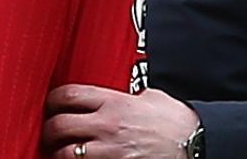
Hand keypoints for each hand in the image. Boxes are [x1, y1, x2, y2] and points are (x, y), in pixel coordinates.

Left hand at [43, 85, 199, 158]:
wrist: (198, 145)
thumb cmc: (179, 123)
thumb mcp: (152, 98)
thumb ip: (131, 94)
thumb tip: (128, 94)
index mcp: (114, 102)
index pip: (69, 95)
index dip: (53, 100)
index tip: (51, 104)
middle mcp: (108, 125)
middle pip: (59, 125)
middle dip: (49, 130)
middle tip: (49, 133)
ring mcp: (110, 150)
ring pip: (66, 153)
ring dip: (59, 153)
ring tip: (58, 153)